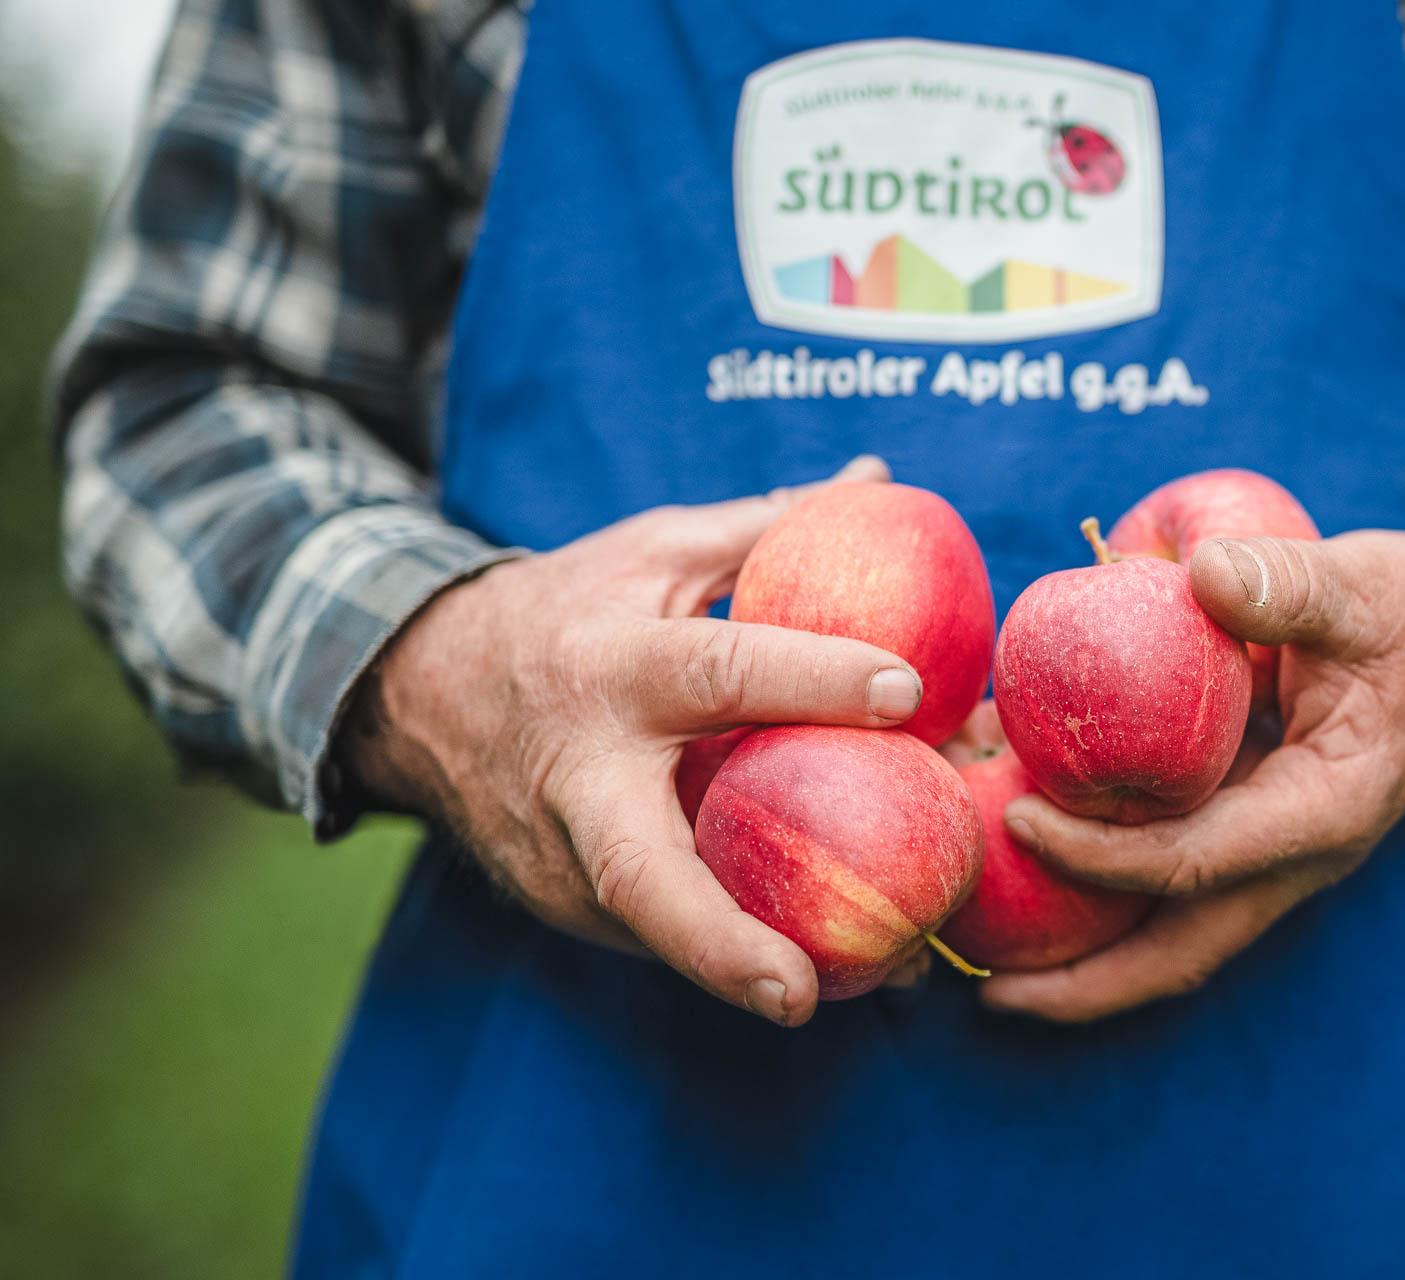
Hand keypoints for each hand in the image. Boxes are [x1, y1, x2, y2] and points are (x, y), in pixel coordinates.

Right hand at [346, 456, 924, 1027]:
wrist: (423, 690)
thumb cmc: (569, 610)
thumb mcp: (653, 552)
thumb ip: (765, 527)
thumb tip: (877, 481)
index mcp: (611, 666)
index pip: (717, 671)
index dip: (812, 677)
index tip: (906, 693)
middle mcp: (579, 774)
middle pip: (637, 871)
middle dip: (716, 939)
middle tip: (801, 992)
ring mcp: (560, 856)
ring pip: (657, 928)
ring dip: (761, 965)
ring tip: (885, 981)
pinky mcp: (564, 905)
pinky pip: (662, 935)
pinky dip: (743, 952)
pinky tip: (838, 968)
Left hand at [982, 530, 1404, 1021]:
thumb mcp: (1363, 585)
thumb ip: (1288, 582)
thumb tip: (1201, 572)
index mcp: (1324, 812)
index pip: (1193, 862)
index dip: (1100, 855)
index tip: (1019, 817)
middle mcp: (1298, 856)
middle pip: (1182, 953)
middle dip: (1086, 987)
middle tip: (989, 998)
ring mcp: (1275, 853)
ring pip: (1175, 933)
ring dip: (1088, 951)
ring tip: (991, 952)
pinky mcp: (1254, 829)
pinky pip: (1174, 880)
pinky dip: (1106, 880)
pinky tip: (1038, 852)